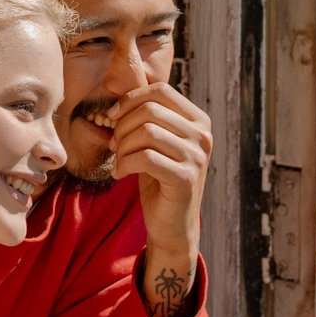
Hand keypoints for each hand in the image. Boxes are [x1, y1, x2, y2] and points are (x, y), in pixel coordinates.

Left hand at [106, 82, 211, 316]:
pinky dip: (124, 164)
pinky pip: (145, 157)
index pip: (160, 91)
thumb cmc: (159, 179)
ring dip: (122, 146)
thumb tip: (118, 92)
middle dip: (122, 126)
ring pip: (146, 131)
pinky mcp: (186, 178)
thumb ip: (147, 116)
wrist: (171, 226)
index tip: (112, 117)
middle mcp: (203, 135)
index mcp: (199, 120)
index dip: (130, 100)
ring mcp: (197, 157)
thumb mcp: (156, 141)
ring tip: (118, 160)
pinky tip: (120, 174)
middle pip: (150, 110)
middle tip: (113, 145)